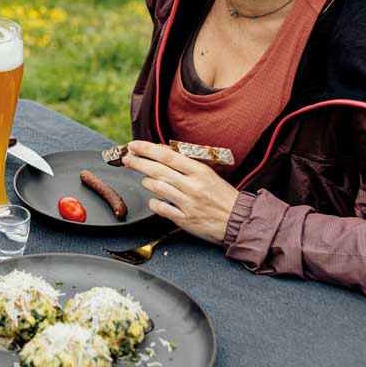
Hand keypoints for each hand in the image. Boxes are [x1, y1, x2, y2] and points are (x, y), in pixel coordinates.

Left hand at [121, 141, 239, 244]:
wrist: (239, 221)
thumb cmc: (223, 196)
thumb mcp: (208, 175)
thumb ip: (187, 167)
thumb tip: (162, 155)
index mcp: (199, 172)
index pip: (167, 156)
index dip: (147, 149)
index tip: (134, 145)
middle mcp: (192, 186)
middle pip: (158, 170)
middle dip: (138, 163)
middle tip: (127, 159)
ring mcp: (188, 204)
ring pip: (157, 188)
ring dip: (146, 182)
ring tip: (144, 179)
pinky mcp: (185, 220)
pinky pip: (161, 209)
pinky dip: (154, 203)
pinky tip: (154, 199)